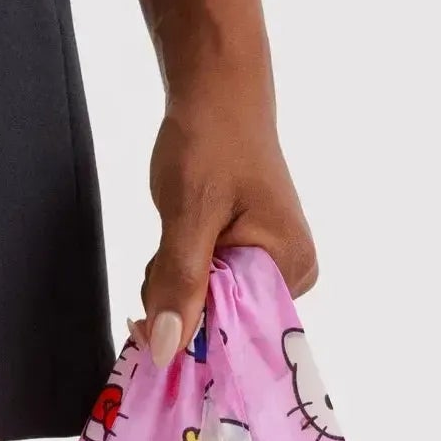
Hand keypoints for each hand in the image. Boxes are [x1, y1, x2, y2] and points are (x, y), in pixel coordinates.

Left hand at [129, 0, 317, 367]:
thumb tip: (167, 350)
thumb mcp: (188, 215)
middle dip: (178, 303)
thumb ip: (179, 284)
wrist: (217, 90)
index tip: (149, 321)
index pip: (236, 334)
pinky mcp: (250, 257)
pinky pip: (207, 287)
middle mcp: (290, 275)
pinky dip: (180, 273)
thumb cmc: (211, 140)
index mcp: (291, 269)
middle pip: (220, 324)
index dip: (189, 333)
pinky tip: (179, 241)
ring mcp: (270, 265)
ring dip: (174, 286)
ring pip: (206, 306)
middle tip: (164, 255)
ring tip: (175, 237)